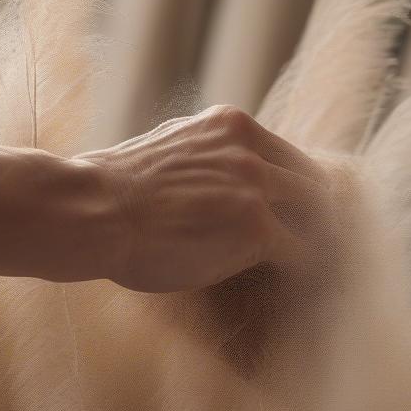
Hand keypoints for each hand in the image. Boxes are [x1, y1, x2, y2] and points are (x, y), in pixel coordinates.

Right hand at [76, 105, 330, 290]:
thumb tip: (219, 181)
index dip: (298, 191)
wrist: (90, 211)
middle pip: (314, 183)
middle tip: (319, 248)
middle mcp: (250, 147)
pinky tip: (297, 285)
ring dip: (320, 244)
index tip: (300, 216)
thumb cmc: (112, 192)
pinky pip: (303, 251)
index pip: (289, 158)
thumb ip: (206, 156)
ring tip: (317, 270)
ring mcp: (256, 185)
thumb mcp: (169, 150)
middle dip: (320, 217)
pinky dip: (305, 269)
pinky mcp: (257, 226)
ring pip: (318, 216)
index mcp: (230, 125)